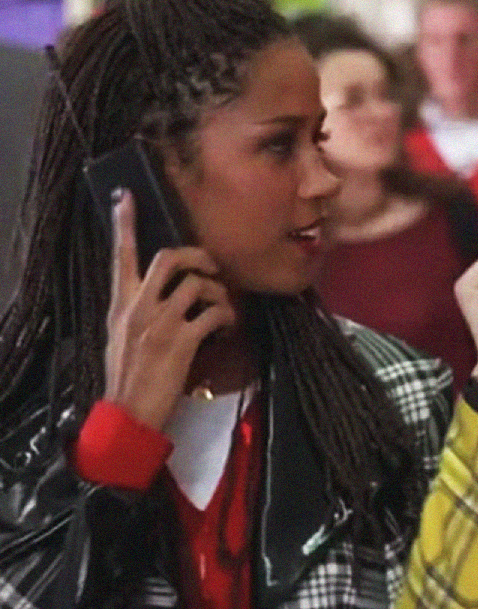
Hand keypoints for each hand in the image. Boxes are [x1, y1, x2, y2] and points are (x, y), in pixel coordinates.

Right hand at [104, 190, 236, 429]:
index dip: (124, 224)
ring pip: (197, 284)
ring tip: (222, 309)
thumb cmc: (127, 375)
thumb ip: (136, 309)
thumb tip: (158, 292)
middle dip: (197, 255)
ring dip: (218, 293)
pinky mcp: (183, 341)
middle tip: (211, 267)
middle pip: (169, 258)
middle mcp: (138, 306)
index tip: (126, 196)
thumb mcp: (120, 334)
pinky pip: (214, 314)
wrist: (128, 412)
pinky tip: (225, 329)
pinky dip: (227, 318)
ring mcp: (161, 323)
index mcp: (120, 303)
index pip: (120, 255)